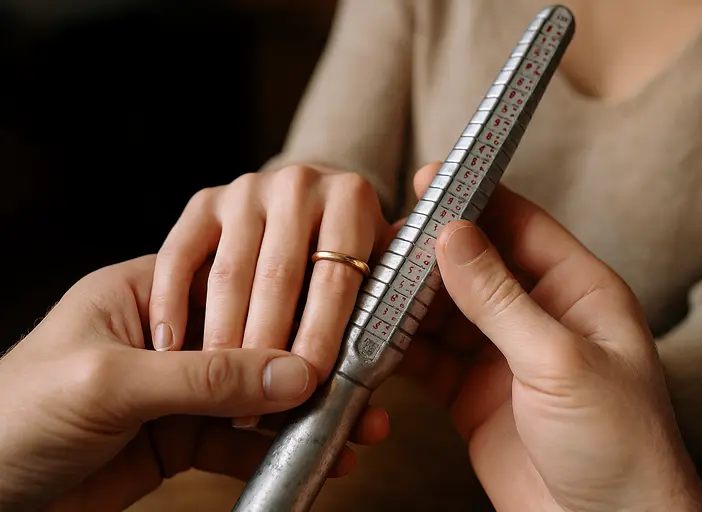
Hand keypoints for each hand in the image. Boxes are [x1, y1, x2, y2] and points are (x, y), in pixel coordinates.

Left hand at [0, 256, 387, 511]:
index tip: (339, 319)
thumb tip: (290, 373)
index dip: (287, 301)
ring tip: (358, 425)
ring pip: (255, 396)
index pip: (232, 285)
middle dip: (310, 364)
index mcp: (141, 295)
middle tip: (362, 380)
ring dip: (306, 412)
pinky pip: (241, 442)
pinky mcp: (179, 439)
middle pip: (254, 343)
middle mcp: (165, 338)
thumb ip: (202, 377)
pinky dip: (280, 450)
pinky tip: (320, 456)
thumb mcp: (109, 383)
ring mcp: (175, 391)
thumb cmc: (12, 416)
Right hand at [148, 165, 394, 426]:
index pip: (334, 281)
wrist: (307, 197)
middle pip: (278, 278)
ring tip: (215, 392)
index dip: (320, 337)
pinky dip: (170, 302)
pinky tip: (169, 344)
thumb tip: (382, 352)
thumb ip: (384, 299)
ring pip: (229, 273)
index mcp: (350, 199)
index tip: (306, 385)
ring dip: (220, 338)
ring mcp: (248, 190)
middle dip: (265, 349)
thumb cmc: (346, 251)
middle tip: (254, 406)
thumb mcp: (376, 265)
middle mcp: (298, 186)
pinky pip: (179, 254)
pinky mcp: (205, 200)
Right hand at [399, 169, 701, 510]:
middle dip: (428, 253)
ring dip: (408, 300)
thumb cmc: (618, 445)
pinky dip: (400, 347)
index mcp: (577, 292)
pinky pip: (429, 357)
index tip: (429, 180)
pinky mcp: (473, 393)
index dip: (475, 199)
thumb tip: (454, 236)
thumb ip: (500, 298)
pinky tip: (375, 338)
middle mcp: (538, 316)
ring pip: (445, 311)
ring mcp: (503, 355)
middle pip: (474, 265)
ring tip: (369, 288)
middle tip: (382, 241)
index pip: (521, 225)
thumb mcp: (559, 361)